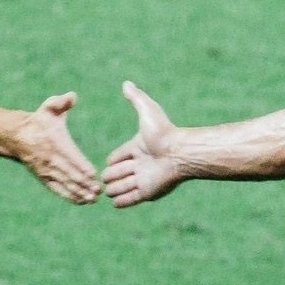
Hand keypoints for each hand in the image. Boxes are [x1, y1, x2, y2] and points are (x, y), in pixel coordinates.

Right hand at [14, 92, 99, 203]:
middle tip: (99, 191)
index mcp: (55, 143)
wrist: (17, 136)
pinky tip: (82, 202)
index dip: (82, 166)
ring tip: (93, 199)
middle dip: (85, 184)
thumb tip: (72, 96)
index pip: (71, 157)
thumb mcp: (48, 107)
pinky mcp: (44, 178)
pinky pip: (57, 190)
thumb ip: (60, 102)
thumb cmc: (39, 120)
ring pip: (65, 184)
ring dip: (79, 193)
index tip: (94, 175)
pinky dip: (70, 196)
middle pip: (70, 174)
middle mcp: (51, 159)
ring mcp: (46, 171)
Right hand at [103, 80, 184, 207]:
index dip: (113, 160)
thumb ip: (136, 98)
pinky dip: (121, 201)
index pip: (118, 157)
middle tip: (105, 178)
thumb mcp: (148, 111)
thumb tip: (126, 83)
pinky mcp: (146, 193)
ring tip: (109, 189)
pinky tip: (115, 200)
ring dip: (113, 189)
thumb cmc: (164, 133)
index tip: (109, 162)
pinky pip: (129, 200)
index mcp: (138, 148)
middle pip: (117, 173)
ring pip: (120, 187)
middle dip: (110, 176)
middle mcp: (140, 165)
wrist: (179, 153)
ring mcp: (143, 180)